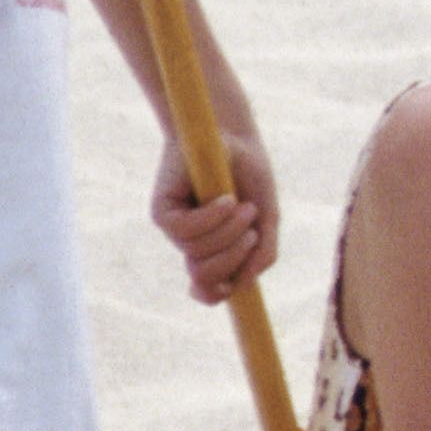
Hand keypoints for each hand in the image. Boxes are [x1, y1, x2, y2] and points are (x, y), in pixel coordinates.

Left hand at [154, 128, 276, 302]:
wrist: (232, 136)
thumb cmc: (249, 175)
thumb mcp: (267, 218)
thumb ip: (263, 251)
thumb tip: (247, 282)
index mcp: (215, 249)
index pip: (205, 288)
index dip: (215, 294)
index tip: (232, 288)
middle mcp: (192, 242)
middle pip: (205, 275)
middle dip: (234, 258)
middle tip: (253, 230)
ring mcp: (176, 227)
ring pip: (196, 253)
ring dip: (228, 233)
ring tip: (244, 207)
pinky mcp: (162, 209)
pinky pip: (184, 230)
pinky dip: (210, 218)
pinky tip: (225, 200)